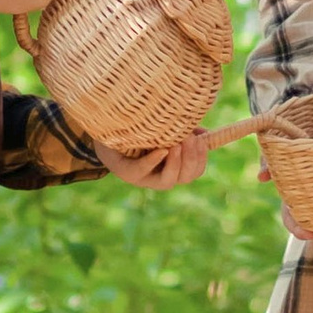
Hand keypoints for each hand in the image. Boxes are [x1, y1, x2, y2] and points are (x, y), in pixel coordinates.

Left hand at [94, 131, 211, 188]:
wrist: (107, 132)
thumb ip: (184, 131)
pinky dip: (153, 161)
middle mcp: (160, 177)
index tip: (202, 140)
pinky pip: (142, 171)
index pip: (195, 171)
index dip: (201, 158)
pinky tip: (161, 150)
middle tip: (191, 139)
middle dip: (191, 159)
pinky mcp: (127, 173)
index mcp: (172, 167)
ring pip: (167, 182)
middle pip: (185, 177)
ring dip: (176, 164)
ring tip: (177, 145)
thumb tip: (204, 133)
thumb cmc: (140, 131)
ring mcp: (144, 178)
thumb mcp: (165, 130)